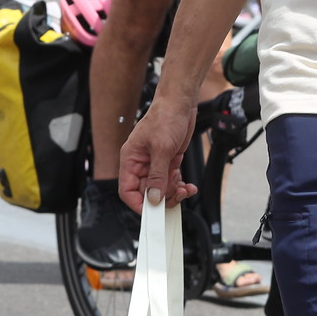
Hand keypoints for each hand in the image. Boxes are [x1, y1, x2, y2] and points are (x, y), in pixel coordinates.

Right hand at [117, 95, 200, 215]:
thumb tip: (153, 198)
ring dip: (174, 193)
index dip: (139, 204)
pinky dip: (180, 186)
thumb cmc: (165, 117)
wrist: (180, 103)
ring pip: (160, 189)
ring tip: (185, 189)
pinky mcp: (168, 161)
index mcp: (130, 160)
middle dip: (162, 198)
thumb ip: (157, 176)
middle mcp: (141, 164)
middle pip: (146, 193)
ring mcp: (155, 163)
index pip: (127, 191)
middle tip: (176, 196)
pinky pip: (171, 181)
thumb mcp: (161, 148)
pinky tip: (188, 186)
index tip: (153, 212)